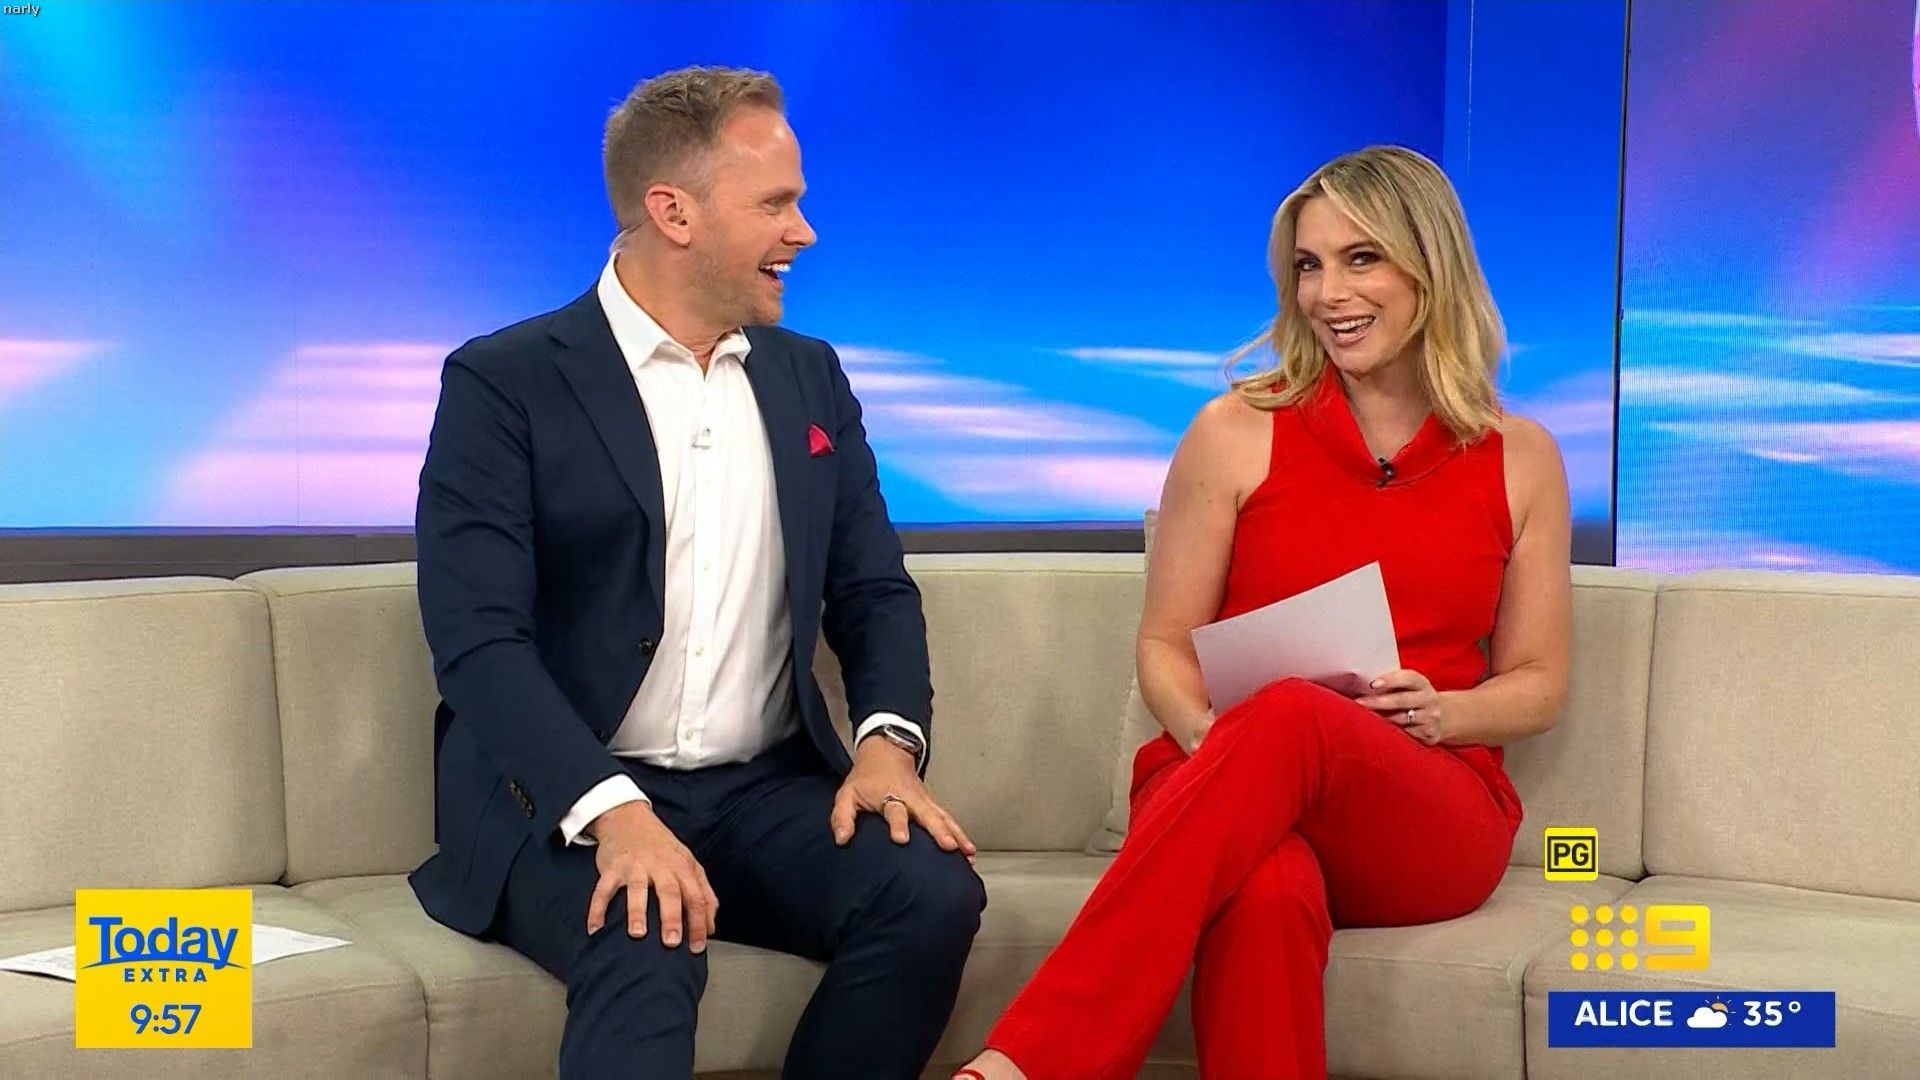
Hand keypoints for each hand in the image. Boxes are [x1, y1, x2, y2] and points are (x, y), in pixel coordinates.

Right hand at [583, 801, 717, 952]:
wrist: (628, 817)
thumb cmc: (662, 847)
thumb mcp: (688, 862)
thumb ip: (704, 892)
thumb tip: (712, 923)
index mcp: (682, 866)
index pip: (696, 896)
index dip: (699, 922)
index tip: (698, 946)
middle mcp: (660, 865)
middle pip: (669, 892)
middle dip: (671, 917)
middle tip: (672, 942)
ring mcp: (635, 866)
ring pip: (637, 889)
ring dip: (637, 912)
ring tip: (637, 933)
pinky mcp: (612, 867)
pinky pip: (603, 889)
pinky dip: (597, 908)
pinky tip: (595, 928)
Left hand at [832, 737, 977, 865]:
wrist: (885, 752)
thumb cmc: (865, 778)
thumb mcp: (847, 794)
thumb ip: (842, 816)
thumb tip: (842, 840)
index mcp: (889, 795)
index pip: (894, 811)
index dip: (898, 824)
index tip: (901, 839)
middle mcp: (911, 799)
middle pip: (928, 814)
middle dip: (939, 830)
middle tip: (948, 846)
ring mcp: (925, 802)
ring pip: (944, 818)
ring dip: (956, 834)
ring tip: (968, 854)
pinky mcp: (932, 805)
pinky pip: (949, 820)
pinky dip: (961, 834)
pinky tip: (969, 851)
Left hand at [1355, 668, 1447, 744]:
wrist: (1443, 716)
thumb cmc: (1413, 698)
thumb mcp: (1409, 687)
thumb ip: (1392, 683)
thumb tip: (1360, 683)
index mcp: (1421, 683)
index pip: (1408, 678)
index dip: (1390, 680)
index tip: (1372, 684)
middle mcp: (1429, 699)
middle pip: (1402, 700)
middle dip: (1378, 702)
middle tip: (1359, 702)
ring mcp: (1431, 717)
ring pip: (1402, 719)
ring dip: (1382, 719)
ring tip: (1364, 718)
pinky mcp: (1429, 734)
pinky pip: (1407, 733)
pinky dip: (1392, 732)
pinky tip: (1381, 731)